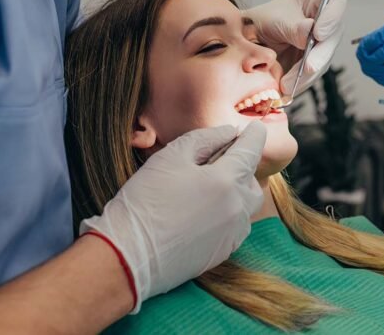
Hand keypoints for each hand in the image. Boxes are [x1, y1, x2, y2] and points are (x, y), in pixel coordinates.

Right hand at [80, 122, 265, 308]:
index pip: (251, 151)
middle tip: (221, 160)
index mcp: (226, 182)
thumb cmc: (145, 201)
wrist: (128, 255)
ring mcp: (232, 234)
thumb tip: (228, 133)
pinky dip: (229, 214)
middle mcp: (237, 209)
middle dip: (243, 167)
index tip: (255, 128)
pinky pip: (236, 227)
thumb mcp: (171, 157)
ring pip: (247, 206)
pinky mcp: (223, 252)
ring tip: (209, 187)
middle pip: (252, 181)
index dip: (254, 136)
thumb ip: (205, 139)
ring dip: (236, 192)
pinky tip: (203, 212)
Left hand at [247, 0, 346, 95]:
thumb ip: (294, 27)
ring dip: (308, 74)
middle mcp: (324, 20)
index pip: (336, 3)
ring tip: (288, 84)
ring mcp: (322, 43)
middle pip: (333, 36)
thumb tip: (310, 33)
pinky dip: (301, 81)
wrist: (248, 40)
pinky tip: (289, 87)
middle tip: (308, 67)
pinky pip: (313, 73)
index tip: (318, 33)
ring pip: (324, 59)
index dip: (331, 18)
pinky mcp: (314, 61)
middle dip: (320, 55)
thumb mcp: (275, 19)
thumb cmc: (261, 20)